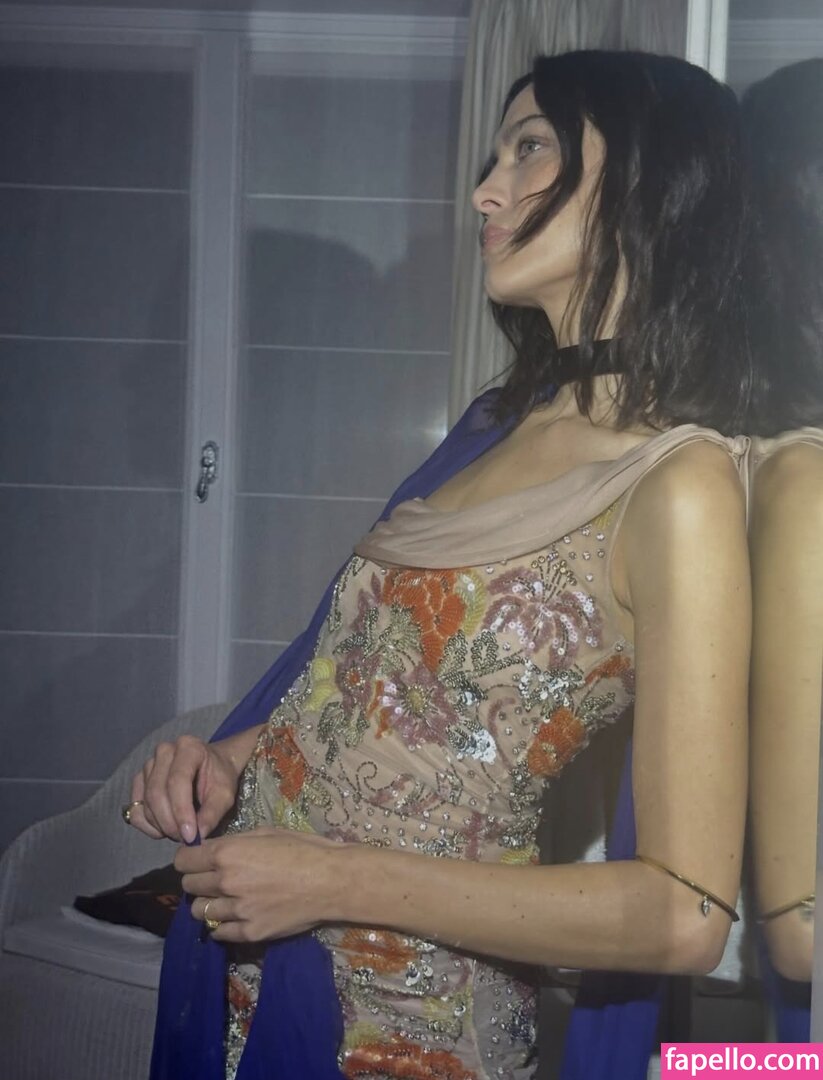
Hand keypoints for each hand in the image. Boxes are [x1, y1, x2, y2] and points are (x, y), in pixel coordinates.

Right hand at [128, 733, 246, 842]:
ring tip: (180, 833)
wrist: (212, 766)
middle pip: (157, 793)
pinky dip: (147, 825)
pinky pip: (135, 808)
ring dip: (160, 825)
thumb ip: (213, 813)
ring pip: (146, 802)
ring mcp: (148, 765)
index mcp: (188, 747)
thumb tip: (196, 836)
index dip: (181, 811)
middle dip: (170, 822)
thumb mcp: (225, 794)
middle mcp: (164, 752)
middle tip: (185, 839)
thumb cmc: (220, 777)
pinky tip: (163, 830)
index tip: (190, 836)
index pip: (177, 781)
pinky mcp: (139, 780)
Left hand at [176, 826, 346, 941]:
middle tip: (215, 879)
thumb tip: (213, 849)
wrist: (331, 880)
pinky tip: (235, 917)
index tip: (197, 860)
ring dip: (209, 904)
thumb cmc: (303, 848)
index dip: (188, 859)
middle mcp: (225, 882)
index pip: (183, 860)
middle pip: (189, 886)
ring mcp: (236, 911)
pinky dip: (223, 925)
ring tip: (226, 900)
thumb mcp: (266, 833)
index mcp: (227, 853)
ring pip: (200, 912)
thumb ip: (234, 842)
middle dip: (198, 880)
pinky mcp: (249, 933)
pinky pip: (218, 933)